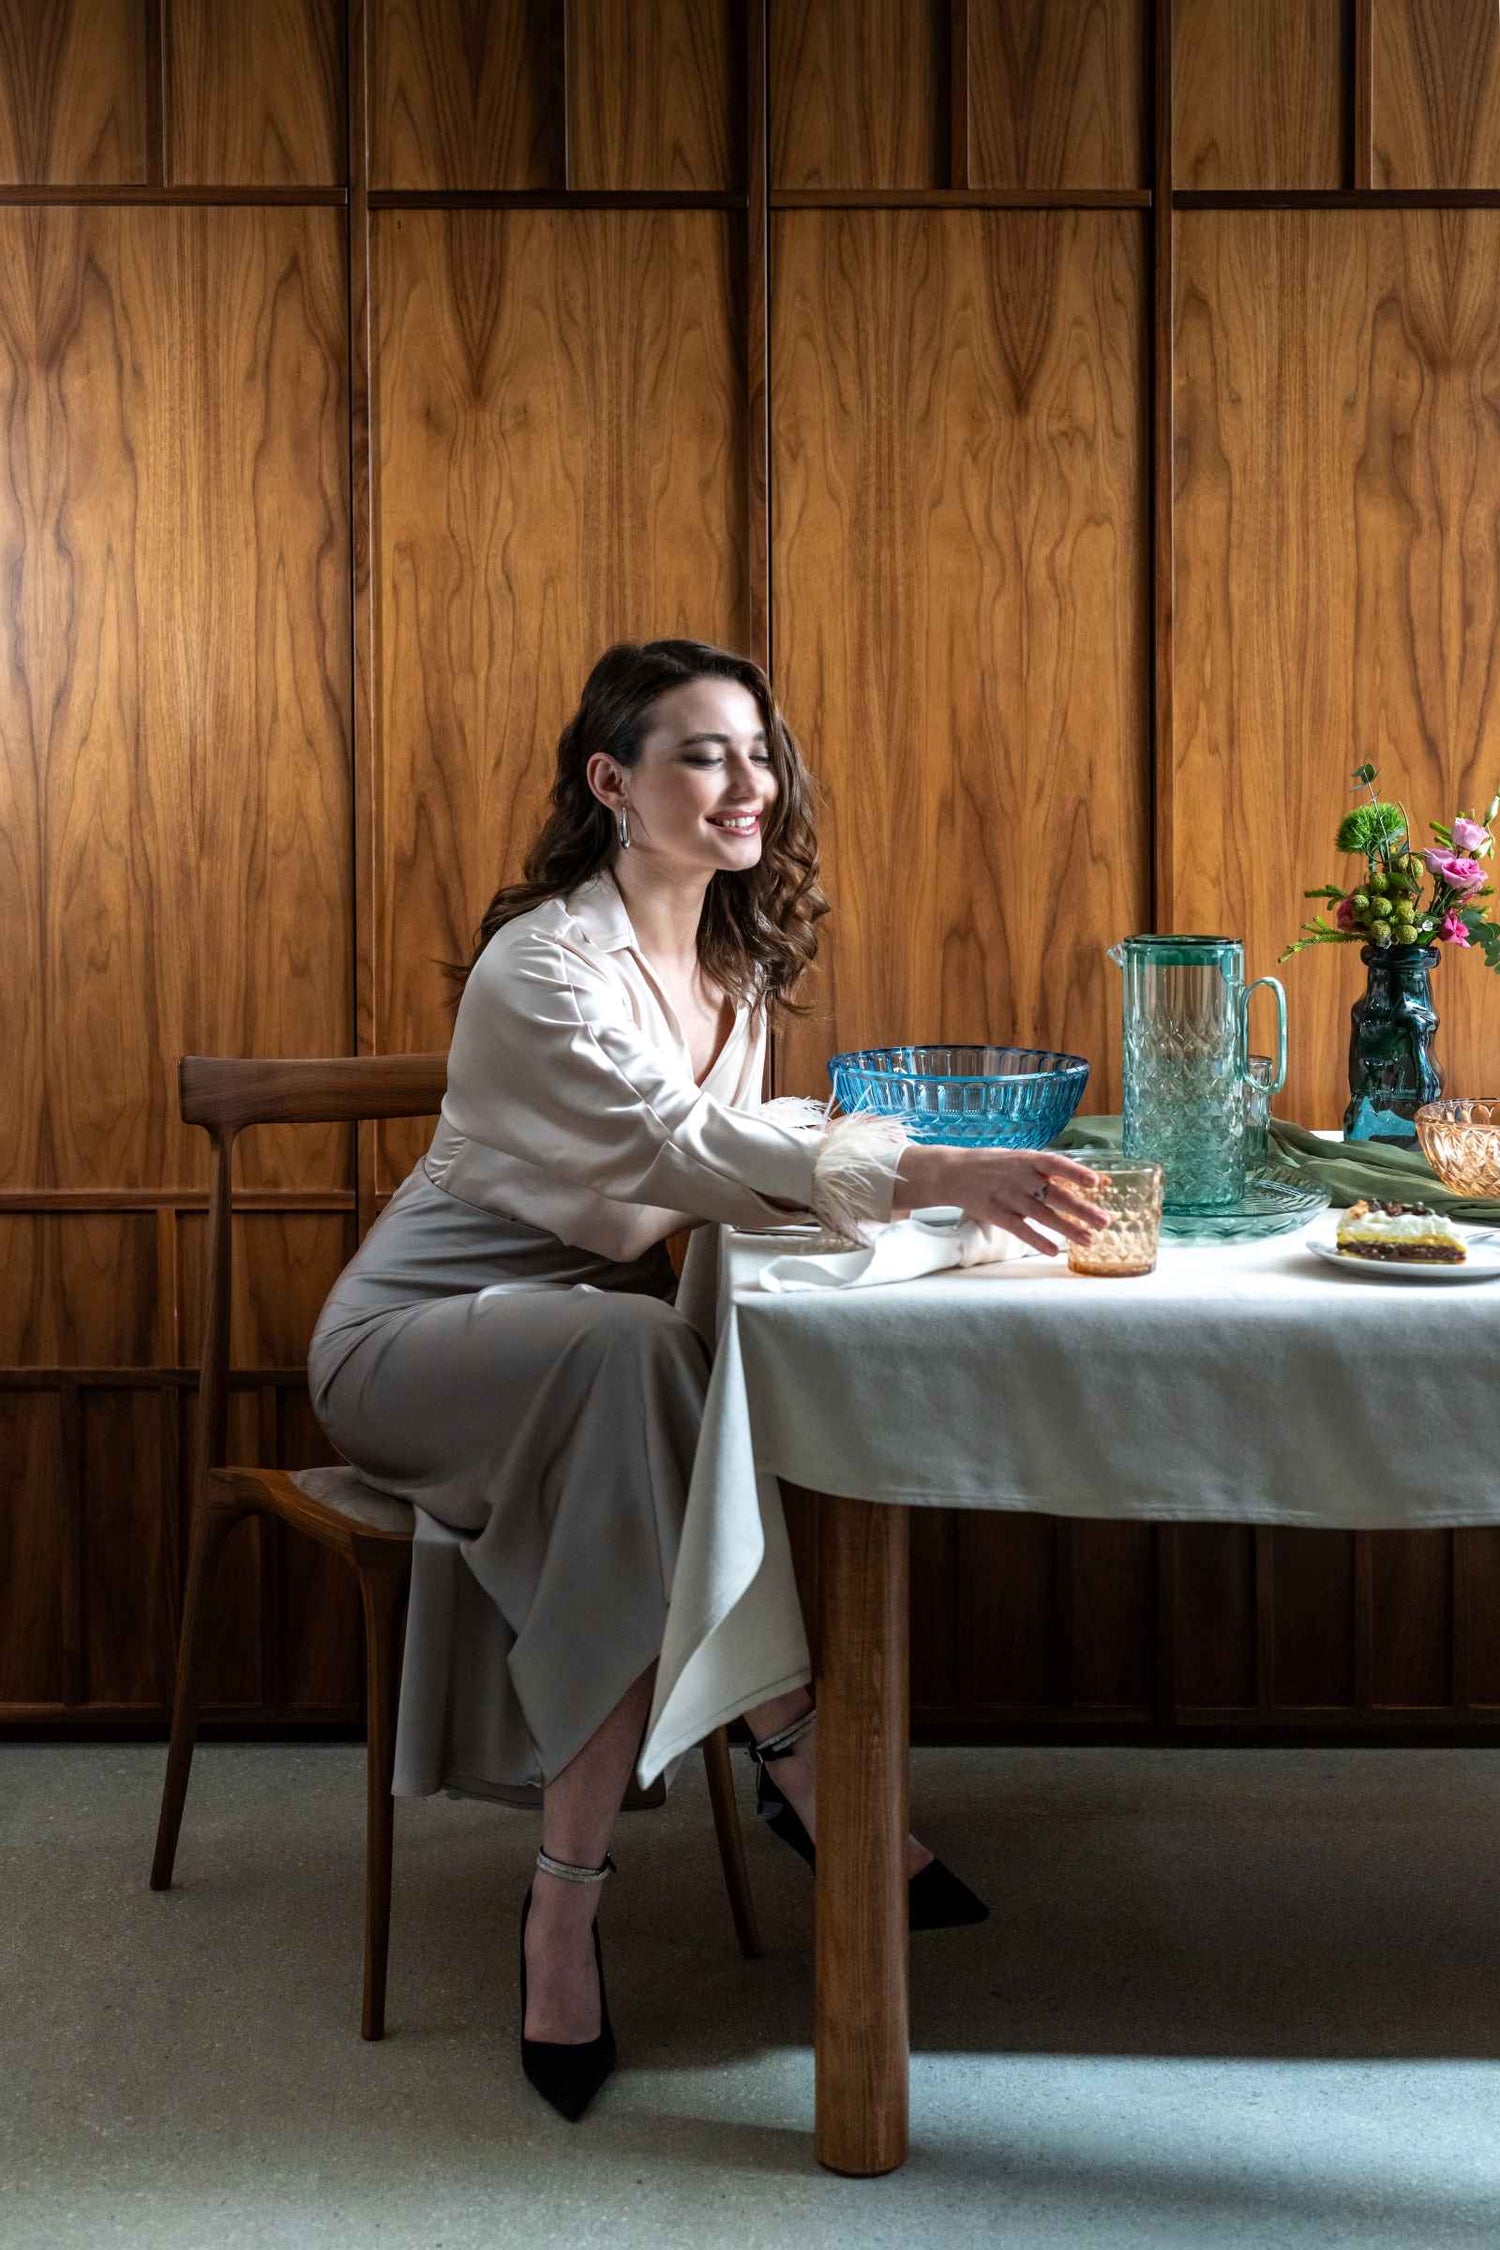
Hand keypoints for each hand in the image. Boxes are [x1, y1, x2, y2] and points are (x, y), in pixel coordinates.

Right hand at [895, 1143, 1109, 1255]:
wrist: (954, 1172)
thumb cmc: (994, 1165)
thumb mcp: (1020, 1159)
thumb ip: (1049, 1171)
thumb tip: (1089, 1180)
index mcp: (1027, 1159)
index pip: (1056, 1164)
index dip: (1077, 1173)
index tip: (1097, 1182)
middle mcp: (1020, 1178)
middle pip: (1056, 1195)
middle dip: (1082, 1209)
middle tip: (1105, 1221)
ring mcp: (1008, 1197)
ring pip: (1043, 1216)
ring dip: (1068, 1229)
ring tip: (1090, 1240)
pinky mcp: (997, 1214)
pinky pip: (1021, 1230)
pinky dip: (1038, 1241)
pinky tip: (1055, 1251)